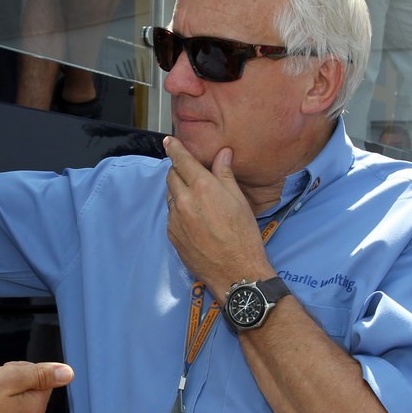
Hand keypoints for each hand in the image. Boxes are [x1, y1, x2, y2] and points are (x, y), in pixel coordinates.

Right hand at [0, 361, 72, 412]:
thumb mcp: (8, 377)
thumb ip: (40, 375)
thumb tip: (67, 373)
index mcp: (34, 410)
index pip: (42, 380)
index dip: (22, 370)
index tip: (5, 372)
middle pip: (28, 389)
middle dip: (11, 379)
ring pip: (13, 399)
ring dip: (0, 390)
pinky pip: (1, 410)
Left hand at [162, 136, 268, 298]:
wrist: (235, 271)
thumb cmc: (243, 235)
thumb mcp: (239, 200)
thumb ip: (225, 174)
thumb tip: (222, 154)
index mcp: (202, 187)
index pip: (181, 160)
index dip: (174, 148)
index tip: (168, 141)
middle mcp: (184, 201)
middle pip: (172, 176)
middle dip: (178, 170)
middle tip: (191, 172)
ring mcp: (175, 219)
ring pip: (170, 196)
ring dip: (179, 191)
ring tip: (197, 200)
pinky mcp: (172, 234)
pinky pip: (171, 215)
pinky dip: (179, 211)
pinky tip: (195, 219)